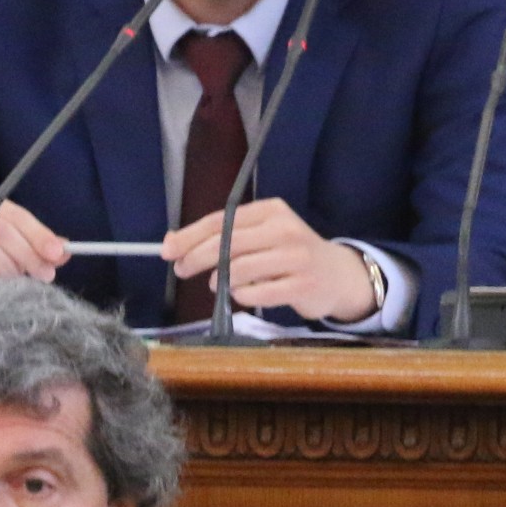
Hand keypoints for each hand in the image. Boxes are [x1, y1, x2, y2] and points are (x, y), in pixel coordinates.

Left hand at [159, 200, 378, 322]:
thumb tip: (173, 243)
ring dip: (221, 279)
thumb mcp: (262, 236)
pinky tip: (241, 294)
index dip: (190, 236)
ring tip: (217, 284)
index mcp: (271, 211)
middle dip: (197, 257)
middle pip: (228, 242)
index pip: (222, 220)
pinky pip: (258, 293)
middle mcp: (285, 229)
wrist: (338, 275)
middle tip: (181, 270)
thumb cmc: (290, 255)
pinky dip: (242, 295)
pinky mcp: (302, 285)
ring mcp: (295, 257)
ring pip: (241, 268)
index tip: (168, 250)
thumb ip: (224, 237)